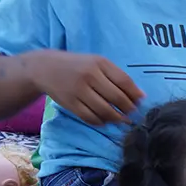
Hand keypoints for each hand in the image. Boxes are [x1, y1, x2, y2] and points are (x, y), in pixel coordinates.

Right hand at [26, 50, 141, 125]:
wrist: (45, 67)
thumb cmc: (78, 65)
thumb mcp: (97, 63)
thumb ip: (118, 76)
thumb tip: (140, 96)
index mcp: (99, 63)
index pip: (124, 82)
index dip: (135, 95)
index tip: (140, 103)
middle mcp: (89, 76)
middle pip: (117, 98)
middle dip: (128, 110)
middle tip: (132, 115)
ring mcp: (79, 90)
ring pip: (105, 111)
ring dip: (116, 118)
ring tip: (121, 119)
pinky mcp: (70, 103)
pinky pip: (90, 118)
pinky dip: (100, 122)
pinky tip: (104, 120)